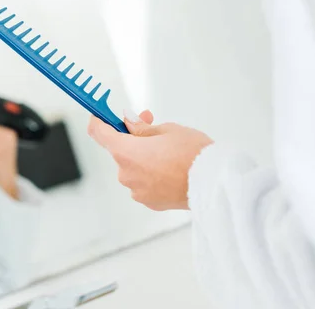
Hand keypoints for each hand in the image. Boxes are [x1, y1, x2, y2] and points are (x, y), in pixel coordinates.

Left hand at [87, 110, 212, 210]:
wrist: (216, 184)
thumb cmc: (194, 154)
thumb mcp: (167, 130)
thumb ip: (141, 127)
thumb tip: (128, 121)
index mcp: (126, 152)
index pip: (99, 133)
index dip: (99, 120)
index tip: (101, 114)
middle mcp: (126, 174)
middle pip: (120, 150)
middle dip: (133, 137)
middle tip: (151, 123)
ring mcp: (137, 190)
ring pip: (133, 167)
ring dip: (144, 157)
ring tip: (169, 151)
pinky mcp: (149, 201)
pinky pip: (144, 182)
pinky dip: (152, 173)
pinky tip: (171, 168)